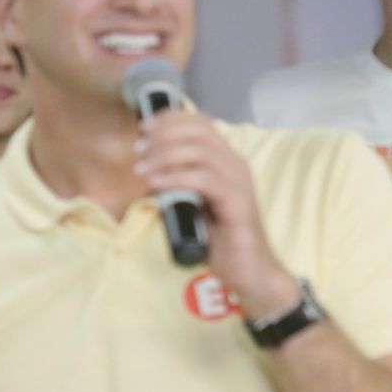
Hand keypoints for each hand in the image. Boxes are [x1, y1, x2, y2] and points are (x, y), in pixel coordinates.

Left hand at [135, 111, 297, 316]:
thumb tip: (148, 170)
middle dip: (164, 134)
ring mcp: (239, 182)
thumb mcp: (195, 204)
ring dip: (165, 155)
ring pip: (200, 151)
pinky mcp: (237, 203)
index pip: (201, 123)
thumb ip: (178, 184)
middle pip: (199, 130)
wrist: (252, 272)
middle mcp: (236, 165)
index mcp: (227, 161)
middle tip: (139, 151)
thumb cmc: (222, 241)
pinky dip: (176, 177)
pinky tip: (156, 184)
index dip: (170, 119)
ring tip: (142, 170)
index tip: (144, 128)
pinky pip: (204, 179)